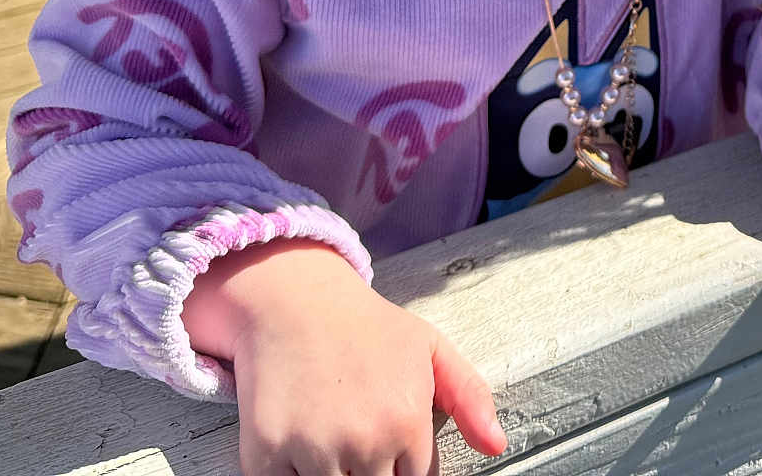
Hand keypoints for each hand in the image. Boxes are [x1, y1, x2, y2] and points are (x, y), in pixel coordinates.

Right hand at [183, 240, 506, 474]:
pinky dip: (294, 474)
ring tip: (332, 432)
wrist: (295, 303)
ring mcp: (312, 453)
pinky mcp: (264, 459)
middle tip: (358, 431)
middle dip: (371, 470)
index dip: (403, 464)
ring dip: (334, 472)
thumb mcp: (430, 348)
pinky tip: (301, 441)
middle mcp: (363, 443)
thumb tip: (497, 446)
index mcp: (407, 421)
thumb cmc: (366, 329)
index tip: (390, 438)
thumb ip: (469, 396)